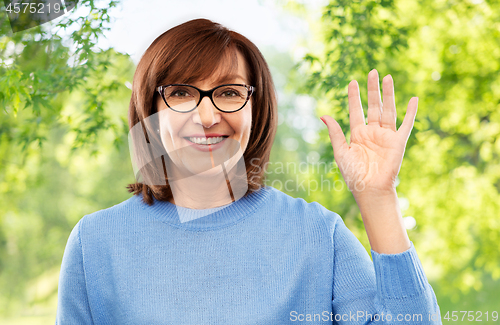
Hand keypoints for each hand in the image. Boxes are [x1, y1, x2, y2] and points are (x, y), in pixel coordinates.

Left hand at [321, 69, 417, 198]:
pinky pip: (406, 124)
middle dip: (372, 89)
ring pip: (388, 110)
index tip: (352, 82)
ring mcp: (386, 136)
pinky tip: (414, 99)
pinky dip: (411, 112)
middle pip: (373, 106)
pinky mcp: (398, 142)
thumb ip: (335, 132)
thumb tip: (323, 115)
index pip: (355, 110)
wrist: (369, 190)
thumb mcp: (341, 151)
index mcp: (357, 134)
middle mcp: (372, 132)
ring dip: (388, 94)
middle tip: (372, 71)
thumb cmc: (353, 174)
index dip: (353, 97)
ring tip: (388, 77)